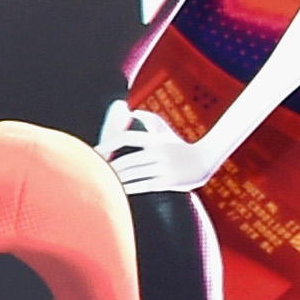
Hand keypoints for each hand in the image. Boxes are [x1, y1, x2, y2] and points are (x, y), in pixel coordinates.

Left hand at [96, 104, 216, 197]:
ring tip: (102, 181)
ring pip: (133, 174)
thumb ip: (149, 119)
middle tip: (94, 170)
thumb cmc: (180, 144)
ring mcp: (163, 168)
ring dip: (116, 178)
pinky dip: (128, 188)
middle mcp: (158, 152)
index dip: (109, 144)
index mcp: (155, 138)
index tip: (96, 151)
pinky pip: (142, 186)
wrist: (205, 159)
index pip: (127, 138)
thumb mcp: (165, 130)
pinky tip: (117, 190)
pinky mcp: (167, 182)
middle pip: (127, 161)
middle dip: (108, 166)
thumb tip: (131, 109)